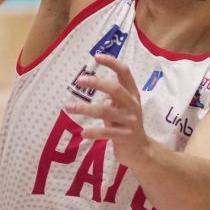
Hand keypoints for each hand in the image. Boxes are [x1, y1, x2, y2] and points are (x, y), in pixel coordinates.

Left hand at [63, 54, 153, 175]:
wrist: (141, 152)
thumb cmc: (127, 126)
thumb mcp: (121, 110)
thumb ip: (112, 101)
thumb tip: (100, 94)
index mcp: (133, 95)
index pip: (125, 73)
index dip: (112, 63)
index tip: (96, 56)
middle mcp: (133, 105)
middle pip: (116, 89)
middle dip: (96, 83)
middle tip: (78, 80)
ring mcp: (131, 122)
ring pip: (106, 111)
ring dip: (85, 109)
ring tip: (68, 108)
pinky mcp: (126, 137)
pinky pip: (107, 133)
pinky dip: (94, 132)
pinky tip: (83, 133)